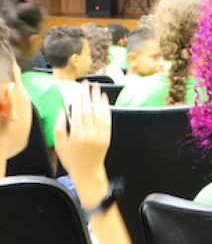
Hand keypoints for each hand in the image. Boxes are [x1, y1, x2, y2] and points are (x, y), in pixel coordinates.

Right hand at [54, 82, 111, 206]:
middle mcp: (90, 135)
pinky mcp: (107, 136)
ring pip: (100, 113)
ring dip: (98, 99)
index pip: (78, 113)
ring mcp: (100, 136)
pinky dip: (106, 109)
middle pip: (89, 110)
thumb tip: (62, 110)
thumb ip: (59, 127)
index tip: (78, 89)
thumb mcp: (59, 145)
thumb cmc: (71, 159)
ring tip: (96, 87)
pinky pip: (107, 120)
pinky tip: (104, 100)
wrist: (88, 172)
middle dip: (88, 95)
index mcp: (76, 136)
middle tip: (87, 84)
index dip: (78, 99)